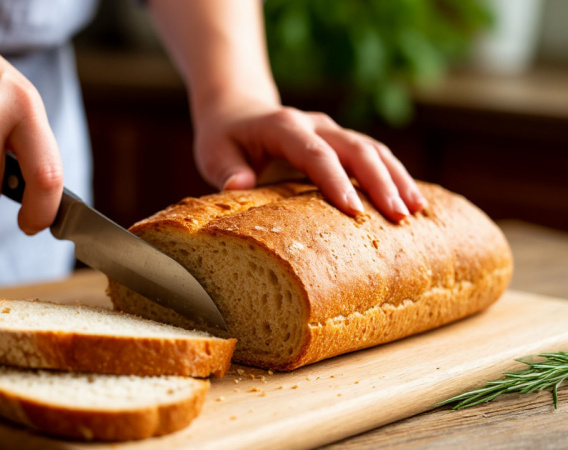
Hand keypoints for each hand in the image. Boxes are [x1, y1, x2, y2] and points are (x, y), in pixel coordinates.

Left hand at [193, 100, 426, 221]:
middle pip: (356, 148)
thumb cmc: (224, 137)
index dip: (336, 180)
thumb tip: (239, 187)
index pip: (315, 153)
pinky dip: (395, 176)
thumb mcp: (214, 152)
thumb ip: (226, 169)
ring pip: (373, 149)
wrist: (237, 109)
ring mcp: (332, 130)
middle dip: (380, 182)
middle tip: (398, 217)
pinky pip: (375, 156)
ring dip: (397, 178)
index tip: (354, 211)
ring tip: (417, 212)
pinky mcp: (342, 141)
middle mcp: (315, 124)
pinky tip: (414, 202)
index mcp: (284, 126)